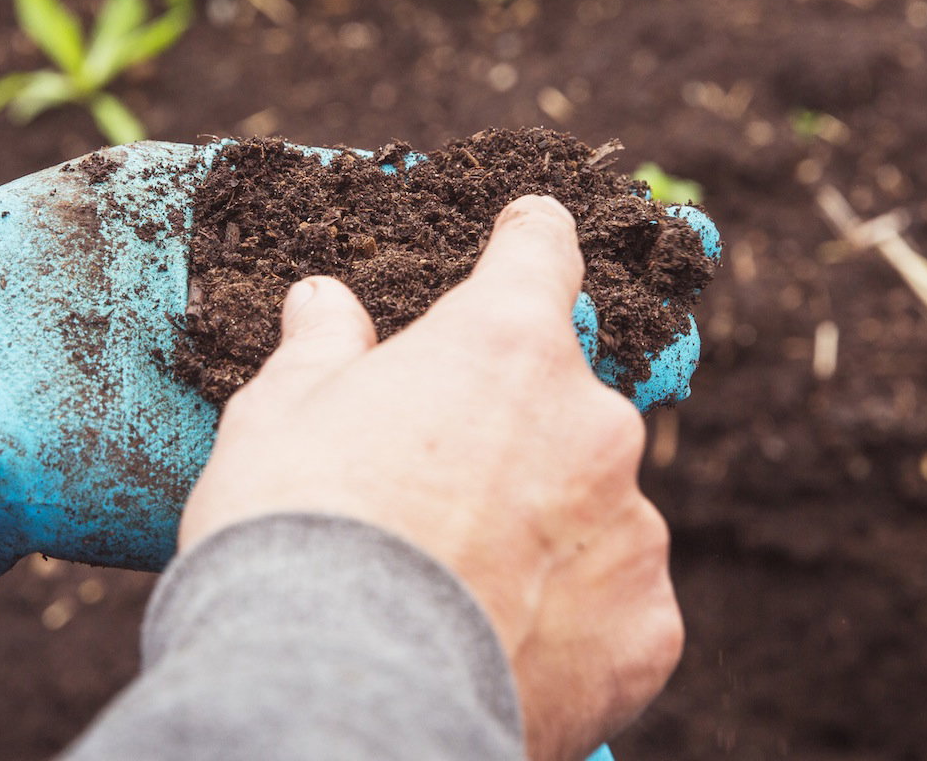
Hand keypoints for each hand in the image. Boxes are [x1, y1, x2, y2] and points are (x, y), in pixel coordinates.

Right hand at [179, 194, 682, 760]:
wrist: (336, 694)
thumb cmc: (296, 533)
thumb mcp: (280, 418)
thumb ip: (321, 350)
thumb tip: (322, 300)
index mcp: (506, 344)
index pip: (541, 255)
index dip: (531, 241)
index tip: (532, 232)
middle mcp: (592, 420)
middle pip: (565, 402)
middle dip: (515, 432)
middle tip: (440, 491)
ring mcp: (631, 527)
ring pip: (595, 508)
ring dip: (549, 530)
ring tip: (462, 588)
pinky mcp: (646, 628)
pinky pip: (619, 605)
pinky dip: (576, 619)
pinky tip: (507, 644)